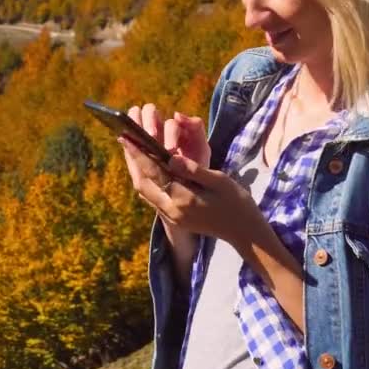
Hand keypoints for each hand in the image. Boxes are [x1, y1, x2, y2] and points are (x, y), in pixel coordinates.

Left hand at [119, 143, 262, 247]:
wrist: (244, 232)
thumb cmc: (237, 203)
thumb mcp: (219, 181)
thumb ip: (193, 170)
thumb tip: (171, 157)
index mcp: (183, 199)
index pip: (155, 173)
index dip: (139, 153)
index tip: (128, 136)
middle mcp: (172, 210)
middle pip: (143, 183)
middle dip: (132, 160)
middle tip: (124, 138)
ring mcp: (172, 217)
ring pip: (145, 191)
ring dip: (137, 170)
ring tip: (131, 150)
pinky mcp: (174, 219)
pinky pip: (153, 197)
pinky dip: (147, 180)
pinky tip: (146, 168)